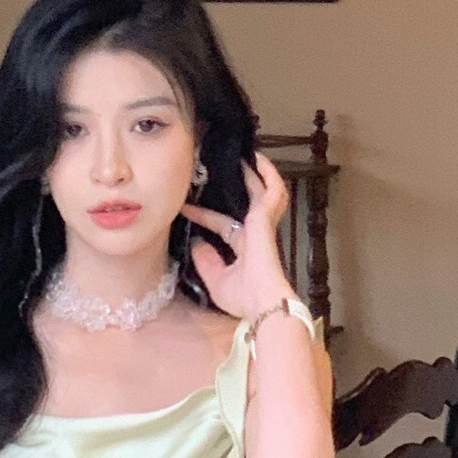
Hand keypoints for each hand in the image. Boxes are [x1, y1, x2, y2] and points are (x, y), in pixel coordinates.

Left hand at [182, 153, 294, 322]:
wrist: (261, 301)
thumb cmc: (243, 297)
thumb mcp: (215, 279)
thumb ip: (205, 261)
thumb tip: (195, 243)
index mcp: (245, 247)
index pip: (221, 224)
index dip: (203, 215)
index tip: (185, 207)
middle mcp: (255, 232)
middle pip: (247, 201)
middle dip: (238, 185)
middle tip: (225, 168)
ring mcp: (263, 223)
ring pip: (264, 191)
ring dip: (257, 174)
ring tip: (246, 156)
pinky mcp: (266, 217)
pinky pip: (273, 189)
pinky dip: (268, 174)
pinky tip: (258, 159)